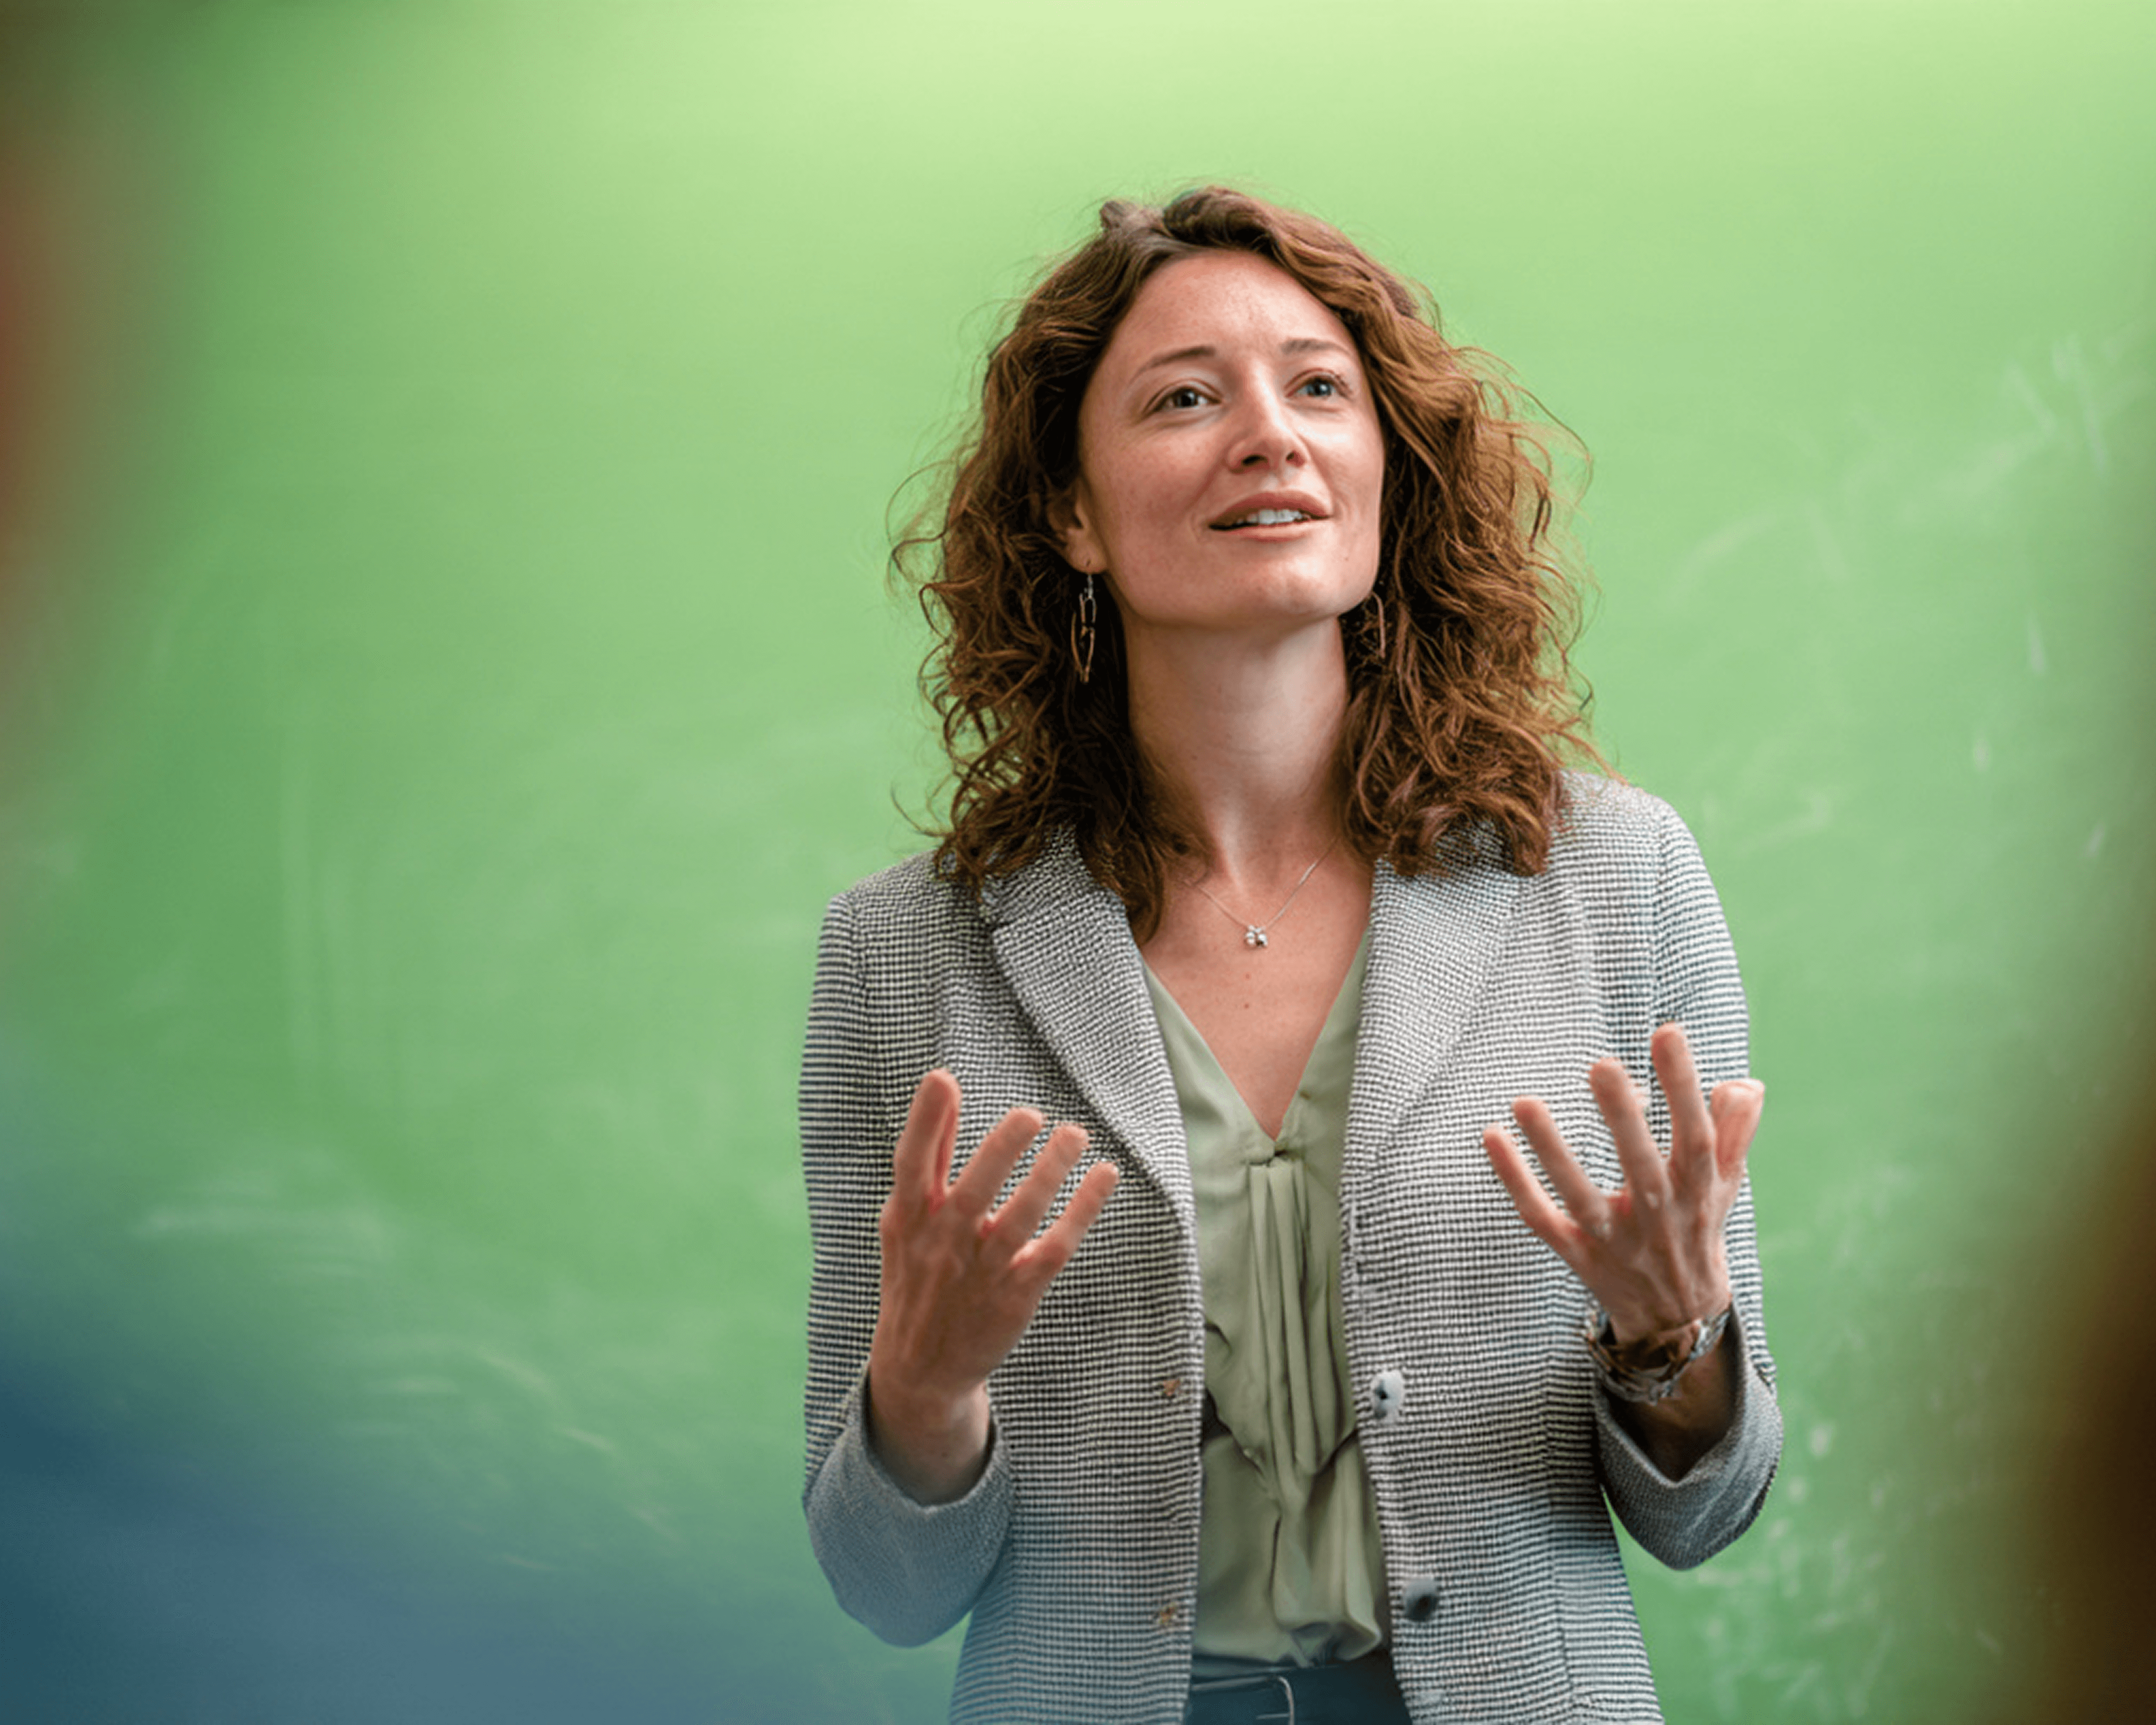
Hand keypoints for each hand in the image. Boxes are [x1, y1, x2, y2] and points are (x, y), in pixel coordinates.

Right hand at [866, 1068, 1118, 1501]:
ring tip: (1075, 1135)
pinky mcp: (1016, 1298)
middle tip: (1031, 1114)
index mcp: (909, 1221)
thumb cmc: (917, 1278)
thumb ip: (928, 1158)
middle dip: (998, 1153)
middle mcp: (942, 1247)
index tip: (942, 1080)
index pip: (911, 1166)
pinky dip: (1080, 1213)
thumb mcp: (906, 1224)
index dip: (924, 1124)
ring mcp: (980, 1274)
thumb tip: (940, 1087)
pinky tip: (1105, 1177)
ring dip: (1048, 1177)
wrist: (920, 1371)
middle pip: (970, 1194)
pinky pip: (1053, 1249)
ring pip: (1017, 1221)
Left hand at [1482, 1023, 1763, 1346]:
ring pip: (1581, 1197)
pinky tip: (1492, 1136)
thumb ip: (1735, 1131)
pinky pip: (1541, 1218)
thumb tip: (1745, 1082)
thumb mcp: (1726, 1183)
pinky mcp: (1576, 1255)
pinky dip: (1515, 1182)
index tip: (1668, 1032)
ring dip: (1552, 1151)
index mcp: (1697, 1191)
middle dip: (1624, 1119)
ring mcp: (1614, 1240)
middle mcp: (1658, 1217)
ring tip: (1523, 1101)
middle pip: (1641, 1168)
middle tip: (1602, 1064)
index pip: (1696, 1135)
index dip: (1684, 1086)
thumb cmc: (1697, 1227)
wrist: (1677, 1317)